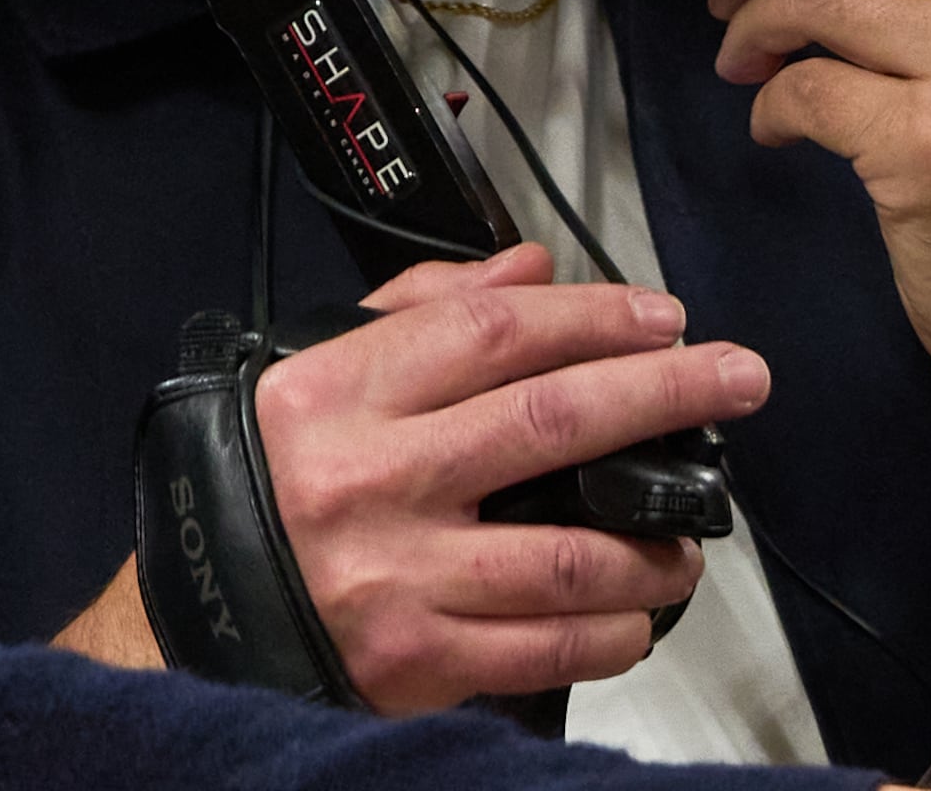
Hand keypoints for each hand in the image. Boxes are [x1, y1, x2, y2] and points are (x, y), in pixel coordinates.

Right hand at [255, 244, 765, 711]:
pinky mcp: (411, 660)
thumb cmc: (267, 484)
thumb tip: (531, 270)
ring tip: (694, 532)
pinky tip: (639, 612)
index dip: (597, 316)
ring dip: (656, 542)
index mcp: (340, 396)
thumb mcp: (316, 376)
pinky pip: (545, 648)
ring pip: (570, 554)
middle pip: (555, 421)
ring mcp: (394, 577)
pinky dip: (612, 630)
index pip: (497, 335)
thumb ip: (425, 312)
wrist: (188, 620)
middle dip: (669, 391)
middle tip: (742, 377)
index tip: (667, 317)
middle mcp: (369, 482)